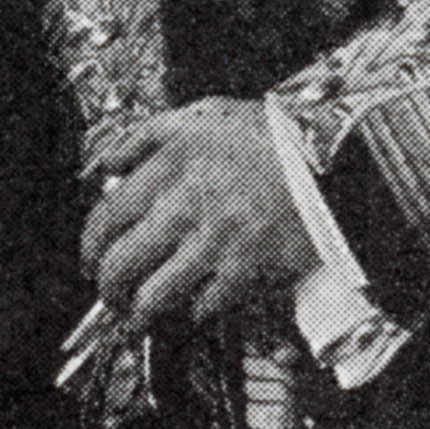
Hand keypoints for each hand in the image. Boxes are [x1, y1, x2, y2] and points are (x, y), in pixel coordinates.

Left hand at [82, 101, 310, 331]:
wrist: (340, 159)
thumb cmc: (278, 136)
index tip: (90, 258)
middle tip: (111, 294)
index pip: (107, 215)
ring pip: (155, 293)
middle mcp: (187, 202)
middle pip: (121, 261)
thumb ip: (151, 134)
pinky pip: (205, 304)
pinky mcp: (248, 268)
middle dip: (107, 287)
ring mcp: (217, 239)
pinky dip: (195, 310)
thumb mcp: (208, 113)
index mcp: (172, 163)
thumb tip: (111, 163)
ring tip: (140, 316)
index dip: (89, 246)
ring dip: (140, 311)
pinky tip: (195, 306)